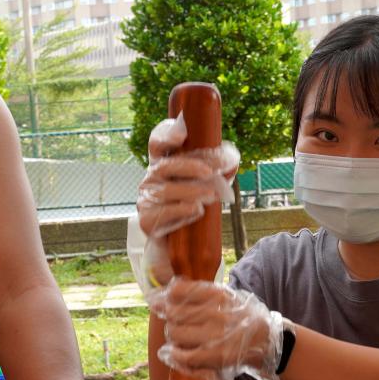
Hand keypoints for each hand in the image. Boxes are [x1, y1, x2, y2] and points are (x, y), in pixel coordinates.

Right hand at [137, 114, 239, 240]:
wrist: (179, 244)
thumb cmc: (194, 207)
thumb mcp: (210, 184)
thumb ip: (220, 170)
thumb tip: (232, 160)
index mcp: (164, 162)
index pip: (158, 142)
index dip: (166, 135)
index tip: (182, 135)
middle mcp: (152, 178)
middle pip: (165, 165)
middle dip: (190, 167)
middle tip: (210, 173)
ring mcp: (146, 198)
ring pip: (167, 190)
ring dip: (192, 191)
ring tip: (212, 195)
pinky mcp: (146, 220)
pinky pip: (165, 212)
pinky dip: (183, 210)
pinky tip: (197, 210)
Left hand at [154, 277, 287, 379]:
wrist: (268, 341)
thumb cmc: (241, 317)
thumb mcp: (224, 296)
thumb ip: (197, 292)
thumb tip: (163, 293)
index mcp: (218, 294)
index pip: (178, 291)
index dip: (164, 297)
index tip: (160, 302)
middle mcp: (217, 312)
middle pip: (173, 313)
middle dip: (169, 318)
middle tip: (174, 322)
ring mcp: (217, 334)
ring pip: (176, 333)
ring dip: (173, 337)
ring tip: (179, 338)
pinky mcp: (217, 355)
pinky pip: (185, 355)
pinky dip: (174, 354)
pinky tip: (172, 353)